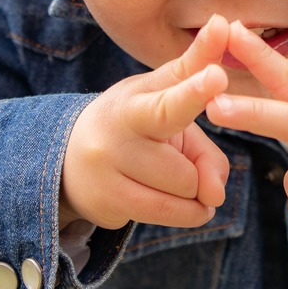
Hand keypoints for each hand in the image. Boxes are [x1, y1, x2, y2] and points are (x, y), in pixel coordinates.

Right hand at [60, 15, 231, 229]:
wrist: (69, 156)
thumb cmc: (137, 127)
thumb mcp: (167, 106)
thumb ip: (208, 145)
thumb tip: (216, 196)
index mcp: (139, 99)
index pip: (171, 99)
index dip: (196, 90)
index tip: (217, 75)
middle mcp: (117, 130)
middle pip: (187, 167)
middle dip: (198, 170)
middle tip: (182, 160)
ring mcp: (106, 166)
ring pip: (183, 190)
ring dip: (194, 193)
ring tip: (178, 180)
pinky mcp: (105, 200)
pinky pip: (167, 213)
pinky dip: (188, 212)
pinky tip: (181, 203)